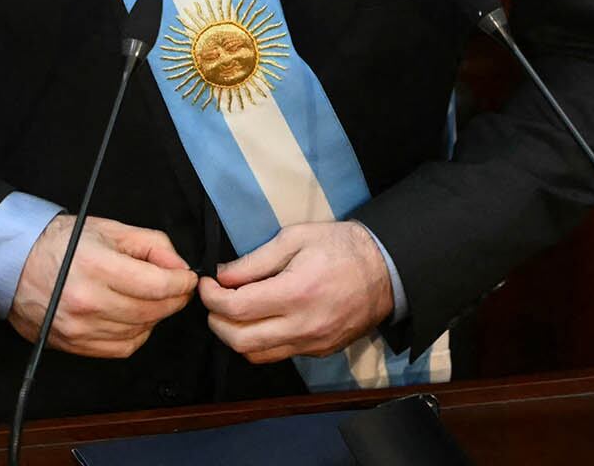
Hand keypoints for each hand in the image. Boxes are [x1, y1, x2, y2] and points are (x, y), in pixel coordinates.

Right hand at [9, 214, 197, 358]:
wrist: (13, 264)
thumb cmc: (60, 243)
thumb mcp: (110, 229)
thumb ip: (151, 244)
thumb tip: (179, 267)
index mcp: (96, 266)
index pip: (157, 285)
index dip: (181, 283)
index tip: (187, 278)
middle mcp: (87, 301)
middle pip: (152, 311)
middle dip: (174, 299)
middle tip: (177, 288)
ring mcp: (80, 327)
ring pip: (140, 331)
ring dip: (156, 317)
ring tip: (153, 299)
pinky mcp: (75, 344)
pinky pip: (122, 348)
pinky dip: (137, 334)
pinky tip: (134, 318)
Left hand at [199, 221, 392, 363]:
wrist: (386, 271)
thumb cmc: (341, 247)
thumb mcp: (296, 238)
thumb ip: (256, 260)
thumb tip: (222, 276)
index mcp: (295, 293)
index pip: (236, 309)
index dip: (211, 298)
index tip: (207, 283)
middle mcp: (303, 326)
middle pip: (239, 340)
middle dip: (216, 321)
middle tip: (214, 300)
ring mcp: (312, 343)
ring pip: (255, 355)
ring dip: (235, 336)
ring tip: (233, 311)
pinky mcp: (319, 352)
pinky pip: (278, 355)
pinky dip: (259, 342)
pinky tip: (260, 320)